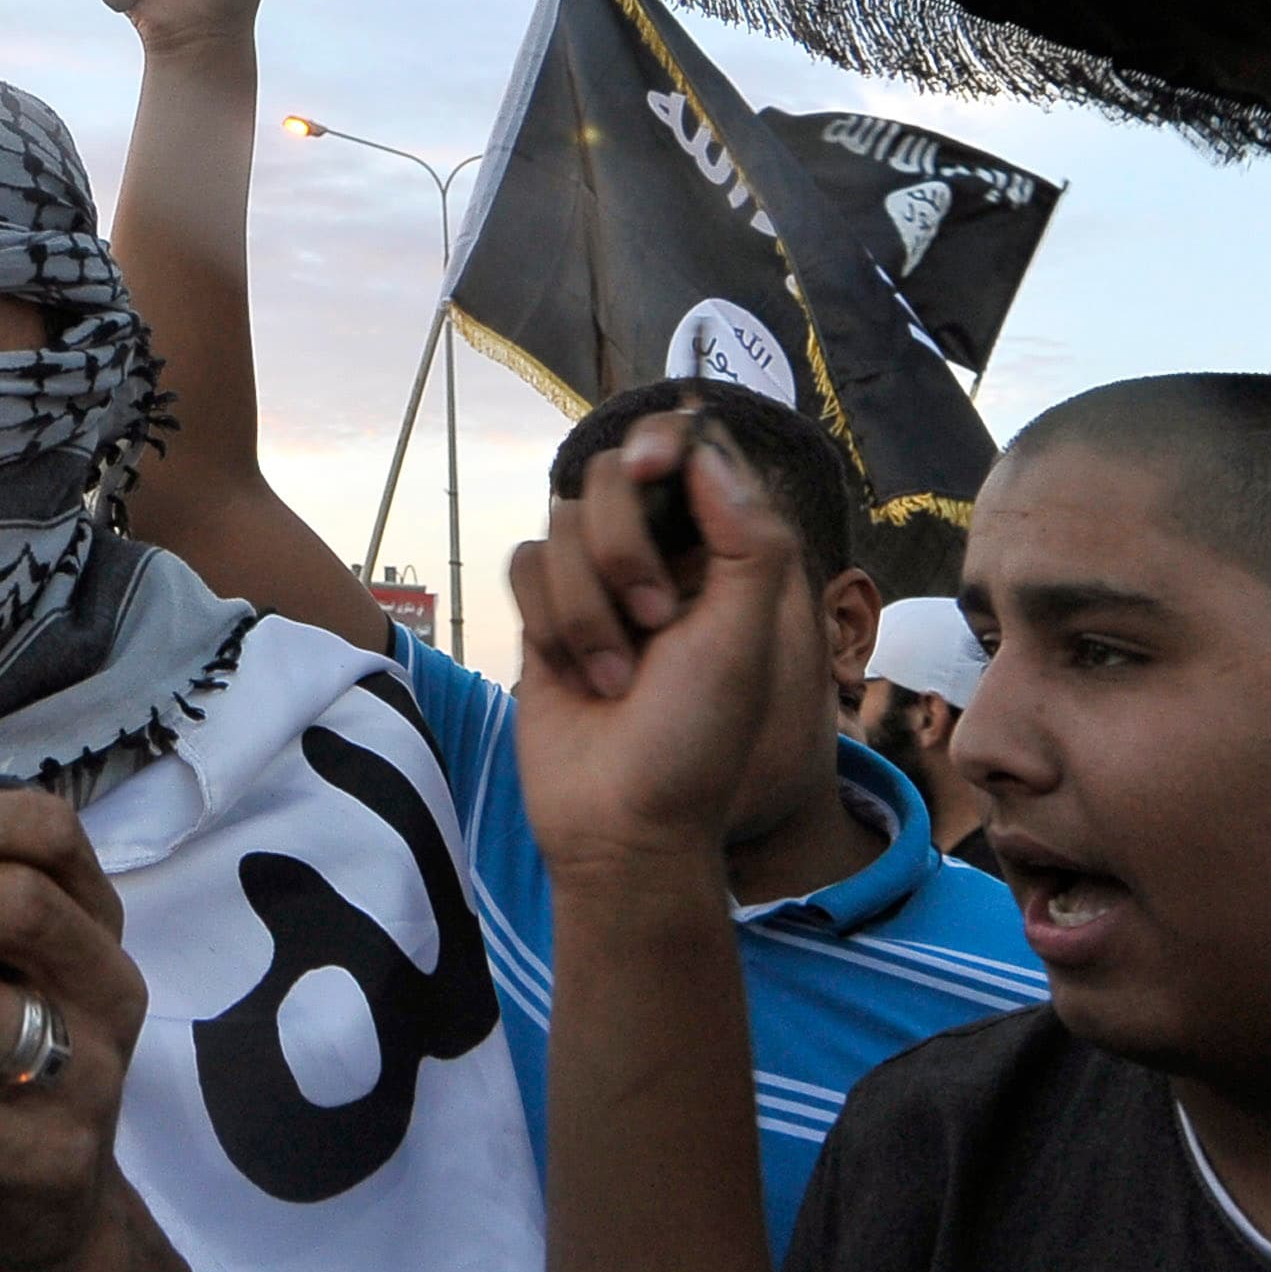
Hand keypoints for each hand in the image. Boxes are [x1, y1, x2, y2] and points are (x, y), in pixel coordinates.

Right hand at [510, 417, 799, 886]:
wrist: (620, 827)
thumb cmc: (695, 740)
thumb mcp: (745, 638)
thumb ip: (744, 535)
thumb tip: (699, 450)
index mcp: (723, 554)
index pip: (689, 455)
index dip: (665, 445)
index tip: (651, 467)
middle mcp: (661, 556)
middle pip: (612, 475)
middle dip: (624, 547)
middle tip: (655, 620)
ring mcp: (598, 583)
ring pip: (563, 522)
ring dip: (587, 605)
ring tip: (617, 676)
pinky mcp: (545, 613)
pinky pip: (525, 562)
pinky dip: (548, 618)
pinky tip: (576, 675)